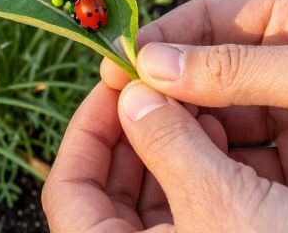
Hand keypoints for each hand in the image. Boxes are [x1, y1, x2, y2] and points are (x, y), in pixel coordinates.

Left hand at [42, 81, 287, 231]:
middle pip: (106, 188)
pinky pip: (184, 207)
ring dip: (165, 144)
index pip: (68, 187)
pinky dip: (193, 169)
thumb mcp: (219, 198)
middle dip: (132, 129)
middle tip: (154, 80)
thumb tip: (132, 94)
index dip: (87, 128)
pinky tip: (217, 135)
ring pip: (147, 195)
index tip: (115, 81)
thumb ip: (168, 142)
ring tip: (191, 102)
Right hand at [97, 0, 287, 232]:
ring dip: (186, 138)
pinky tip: (191, 184)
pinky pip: (245, 170)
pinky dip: (216, 175)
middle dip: (164, 96)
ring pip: (219, 126)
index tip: (116, 69)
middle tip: (122, 120)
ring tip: (149, 154)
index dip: (159, 44)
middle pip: (204, 77)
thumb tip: (155, 64)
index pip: (206, 24)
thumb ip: (237, 72)